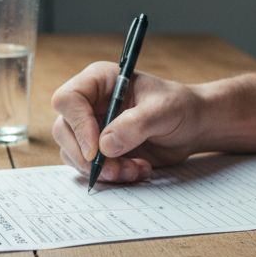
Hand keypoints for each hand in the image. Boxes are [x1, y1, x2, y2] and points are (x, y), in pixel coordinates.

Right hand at [51, 62, 203, 182]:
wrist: (191, 127)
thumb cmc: (179, 107)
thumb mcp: (164, 110)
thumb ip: (135, 124)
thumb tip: (104, 145)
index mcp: (100, 81)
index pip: (68, 99)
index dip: (78, 125)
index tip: (96, 150)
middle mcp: (90, 103)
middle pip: (64, 131)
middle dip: (88, 157)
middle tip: (116, 169)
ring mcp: (92, 127)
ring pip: (74, 154)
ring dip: (103, 169)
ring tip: (136, 169)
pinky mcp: (99, 150)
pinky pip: (90, 168)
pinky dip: (112, 176)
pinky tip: (138, 169)